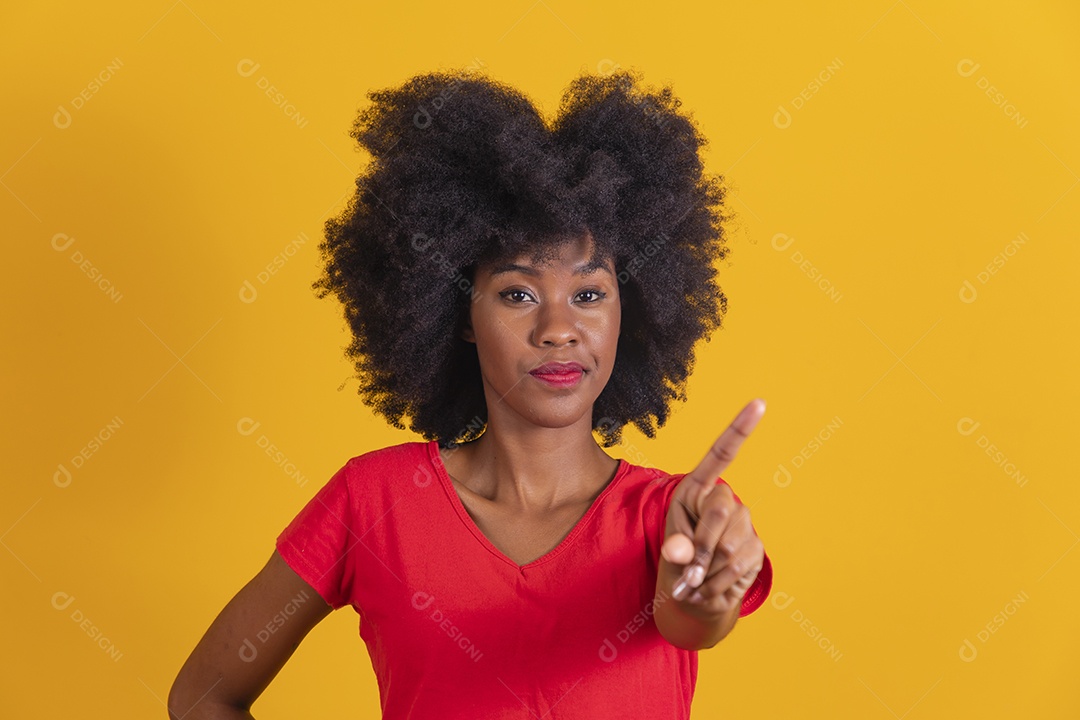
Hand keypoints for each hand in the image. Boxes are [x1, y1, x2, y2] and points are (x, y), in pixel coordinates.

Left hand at [659, 399, 765, 617]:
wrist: (694, 590)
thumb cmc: (678, 558)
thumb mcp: (669, 548)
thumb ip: (675, 547)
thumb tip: (682, 553)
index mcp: (698, 487)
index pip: (722, 453)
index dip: (740, 428)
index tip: (759, 403)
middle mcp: (725, 500)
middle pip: (720, 512)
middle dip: (700, 547)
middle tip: (686, 574)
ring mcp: (744, 524)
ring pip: (728, 546)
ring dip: (706, 572)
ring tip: (694, 581)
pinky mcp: (755, 549)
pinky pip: (737, 567)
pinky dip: (716, 584)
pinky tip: (708, 587)